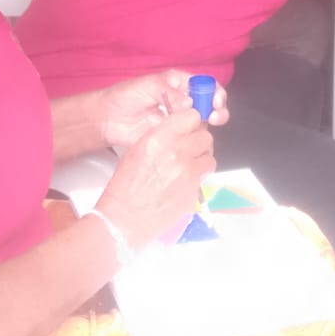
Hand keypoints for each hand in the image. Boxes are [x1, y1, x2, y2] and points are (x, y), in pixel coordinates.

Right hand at [94, 109, 215, 248]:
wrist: (125, 219)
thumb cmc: (125, 187)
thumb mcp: (137, 150)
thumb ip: (161, 136)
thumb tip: (180, 130)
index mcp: (158, 139)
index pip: (192, 117)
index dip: (191, 123)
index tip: (188, 129)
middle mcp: (176, 152)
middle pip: (205, 136)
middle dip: (198, 142)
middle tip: (188, 150)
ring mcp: (188, 172)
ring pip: (209, 156)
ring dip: (201, 160)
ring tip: (186, 168)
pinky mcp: (194, 190)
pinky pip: (205, 176)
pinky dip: (198, 177)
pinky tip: (183, 182)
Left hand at [97, 69, 228, 148]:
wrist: (107, 119)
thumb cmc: (124, 96)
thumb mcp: (147, 86)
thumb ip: (169, 92)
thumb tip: (189, 103)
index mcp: (179, 83)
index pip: (205, 85)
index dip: (214, 92)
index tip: (215, 101)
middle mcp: (183, 100)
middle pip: (210, 103)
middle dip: (218, 109)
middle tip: (214, 116)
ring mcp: (179, 119)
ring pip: (203, 121)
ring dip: (209, 124)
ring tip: (206, 127)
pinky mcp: (173, 135)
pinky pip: (189, 137)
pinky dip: (196, 139)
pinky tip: (194, 140)